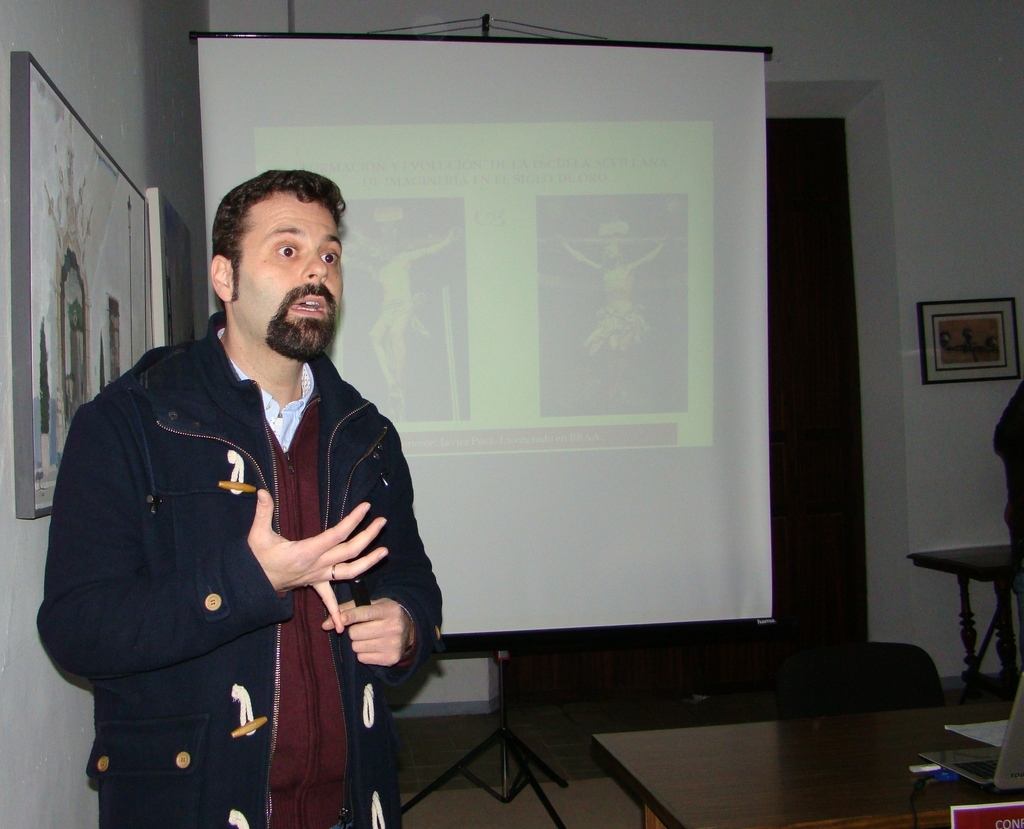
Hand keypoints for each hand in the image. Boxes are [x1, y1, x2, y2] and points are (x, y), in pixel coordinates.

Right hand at [248, 493, 386, 609]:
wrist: (252, 583)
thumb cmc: (256, 558)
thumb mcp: (257, 535)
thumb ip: (262, 513)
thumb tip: (262, 491)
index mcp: (306, 552)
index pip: (336, 535)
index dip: (353, 521)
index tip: (366, 507)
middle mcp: (317, 565)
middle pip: (349, 551)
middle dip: (368, 536)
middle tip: (382, 521)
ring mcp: (318, 576)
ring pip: (349, 572)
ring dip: (368, 563)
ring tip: (385, 552)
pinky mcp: (315, 583)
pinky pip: (328, 599)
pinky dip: (335, 612)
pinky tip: (341, 626)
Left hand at [321, 598, 412, 666]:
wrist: (409, 630)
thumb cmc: (384, 615)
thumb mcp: (372, 605)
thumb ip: (348, 610)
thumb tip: (325, 624)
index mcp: (389, 610)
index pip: (366, 613)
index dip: (351, 616)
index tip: (341, 619)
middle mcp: (393, 627)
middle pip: (356, 633)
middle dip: (354, 631)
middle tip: (363, 628)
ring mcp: (393, 644)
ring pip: (357, 646)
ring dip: (358, 643)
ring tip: (369, 637)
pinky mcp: (391, 658)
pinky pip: (362, 658)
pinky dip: (364, 653)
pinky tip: (373, 647)